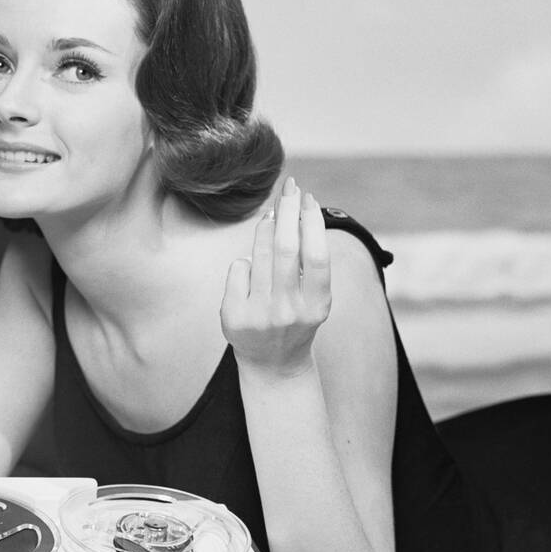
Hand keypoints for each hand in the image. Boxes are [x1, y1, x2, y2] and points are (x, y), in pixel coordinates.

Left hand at [221, 177, 330, 375]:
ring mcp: (259, 315)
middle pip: (286, 249)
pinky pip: (239, 268)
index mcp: (316, 306)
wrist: (273, 364)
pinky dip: (246, 262)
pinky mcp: (233, 316)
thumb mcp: (313, 297)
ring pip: (259, 254)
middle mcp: (288, 311)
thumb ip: (308, 262)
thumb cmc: (295, 318)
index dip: (312, 223)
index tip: (309, 198)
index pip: (317, 257)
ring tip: (272, 215)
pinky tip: (253, 270)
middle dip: (288, 211)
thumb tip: (295, 211)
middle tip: (289, 187)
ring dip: (266, 228)